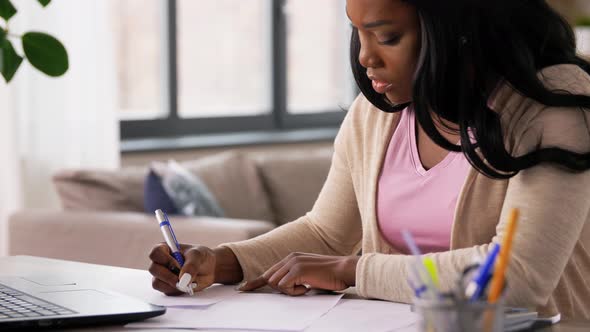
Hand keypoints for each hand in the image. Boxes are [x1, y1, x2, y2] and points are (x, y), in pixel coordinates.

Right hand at [148, 243, 215, 295]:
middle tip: (182, 278)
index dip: (164, 259)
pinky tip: (187, 286)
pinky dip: (177, 290)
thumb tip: (183, 279)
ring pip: (157, 283)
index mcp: (166, 249)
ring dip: (172, 284)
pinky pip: (166, 292)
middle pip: (153, 269)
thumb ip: (191, 265)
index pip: (155, 253)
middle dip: (168, 275)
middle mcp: (161, 262)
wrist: (209, 269)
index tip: (177, 264)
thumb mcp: (198, 256)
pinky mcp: (168, 287)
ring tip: (187, 282)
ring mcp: (163, 276)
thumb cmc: (202, 257)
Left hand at [238, 253, 358, 295]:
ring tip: (306, 286)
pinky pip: (284, 287)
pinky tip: (308, 287)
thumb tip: (283, 287)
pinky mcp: (297, 270)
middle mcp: (290, 258)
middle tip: (300, 289)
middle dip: (280, 289)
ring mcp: (293, 263)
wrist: (343, 269)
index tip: (242, 289)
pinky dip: (295, 292)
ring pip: (275, 284)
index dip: (255, 282)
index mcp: (291, 257)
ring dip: (289, 291)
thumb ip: (294, 277)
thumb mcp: (308, 274)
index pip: (269, 271)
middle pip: (270, 278)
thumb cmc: (329, 275)